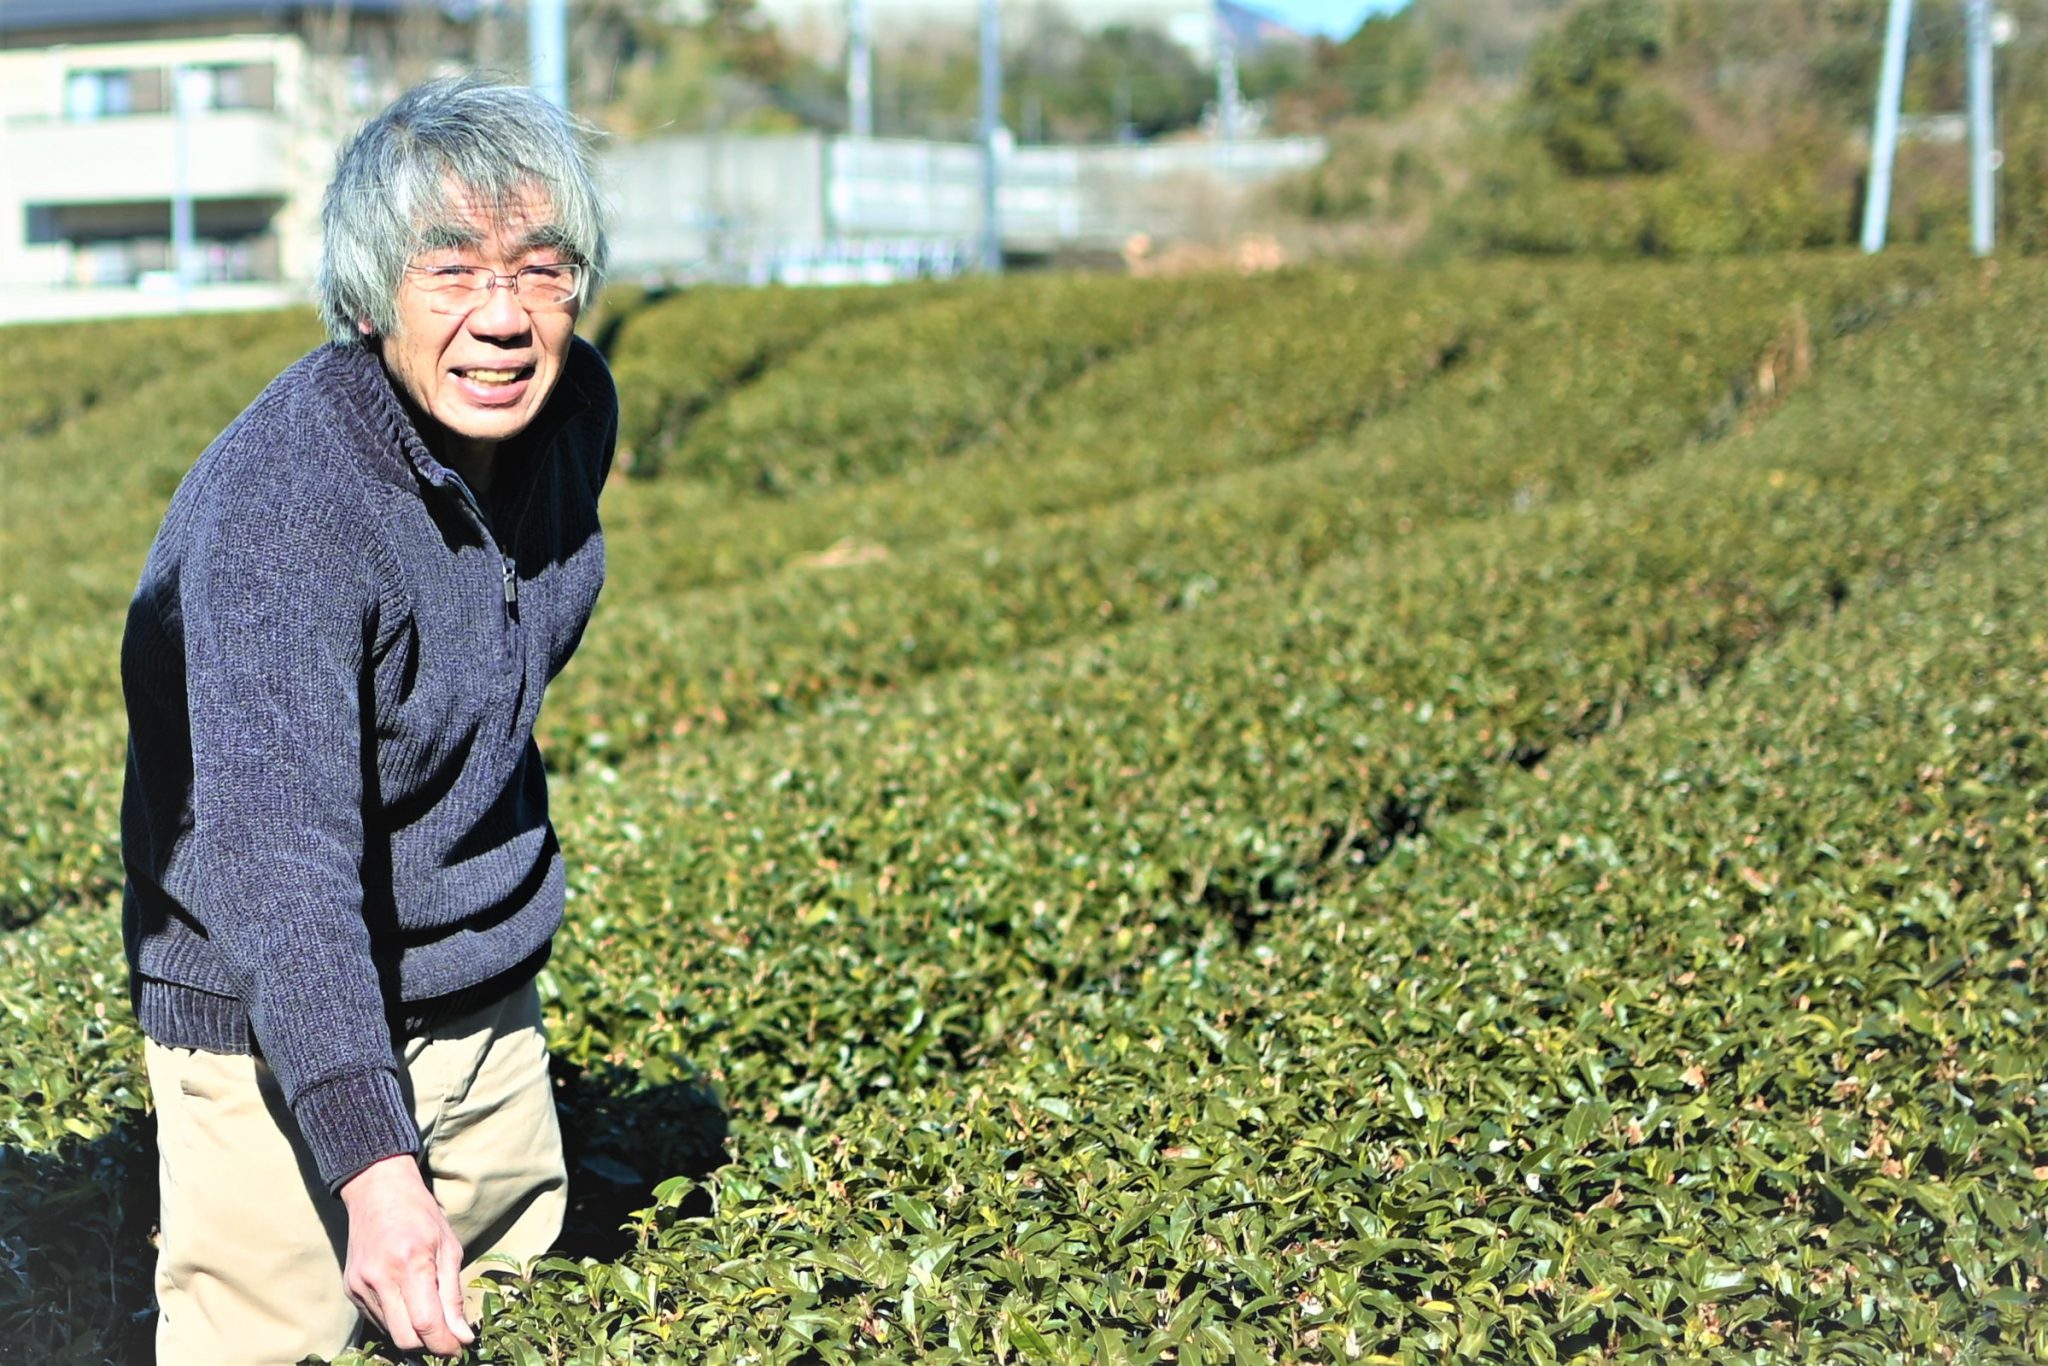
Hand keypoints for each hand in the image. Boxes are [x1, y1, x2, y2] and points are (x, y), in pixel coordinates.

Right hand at [338, 1154, 475, 1357]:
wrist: (378, 1192)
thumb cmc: (422, 1217)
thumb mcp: (449, 1248)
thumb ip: (453, 1296)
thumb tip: (463, 1336)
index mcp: (411, 1263)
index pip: (426, 1323)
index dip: (445, 1345)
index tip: (459, 1350)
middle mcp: (380, 1277)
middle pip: (405, 1338)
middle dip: (429, 1346)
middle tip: (447, 1339)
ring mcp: (360, 1285)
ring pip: (390, 1332)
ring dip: (412, 1333)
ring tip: (429, 1316)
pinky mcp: (349, 1289)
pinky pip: (377, 1319)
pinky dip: (396, 1320)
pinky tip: (407, 1302)